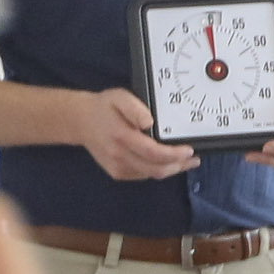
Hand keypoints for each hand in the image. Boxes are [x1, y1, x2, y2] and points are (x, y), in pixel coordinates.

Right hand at [61, 83, 199, 182]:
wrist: (80, 121)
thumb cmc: (104, 107)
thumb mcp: (120, 97)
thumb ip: (136, 108)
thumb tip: (150, 122)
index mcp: (122, 137)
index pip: (154, 153)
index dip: (175, 155)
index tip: (189, 150)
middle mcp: (119, 156)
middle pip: (156, 169)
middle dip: (179, 166)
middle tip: (193, 159)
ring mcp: (118, 167)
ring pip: (151, 175)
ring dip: (171, 170)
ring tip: (185, 161)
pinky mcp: (117, 173)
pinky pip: (143, 175)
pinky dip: (158, 170)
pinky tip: (167, 163)